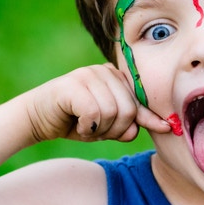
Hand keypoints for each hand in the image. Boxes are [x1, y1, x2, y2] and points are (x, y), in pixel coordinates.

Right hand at [25, 64, 169, 142]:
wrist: (36, 119)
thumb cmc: (74, 122)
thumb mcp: (105, 127)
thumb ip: (124, 127)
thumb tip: (135, 132)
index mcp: (116, 79)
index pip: (139, 101)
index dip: (151, 117)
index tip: (167, 128)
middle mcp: (105, 72)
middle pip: (129, 109)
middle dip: (116, 129)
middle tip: (98, 132)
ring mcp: (89, 75)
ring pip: (113, 112)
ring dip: (100, 129)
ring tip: (86, 126)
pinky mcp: (73, 84)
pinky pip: (95, 112)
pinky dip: (88, 126)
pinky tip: (78, 124)